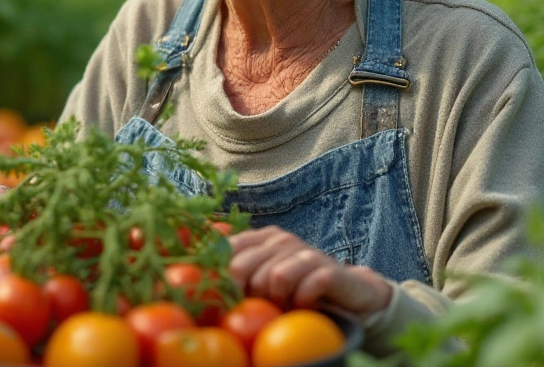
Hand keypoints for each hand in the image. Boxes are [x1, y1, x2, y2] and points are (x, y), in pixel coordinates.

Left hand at [228, 226, 392, 320]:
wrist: (349, 297)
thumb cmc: (296, 293)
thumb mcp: (261, 285)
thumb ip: (235, 279)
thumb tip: (195, 285)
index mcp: (260, 238)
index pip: (224, 249)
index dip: (218, 278)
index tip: (224, 299)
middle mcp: (281, 239)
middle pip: (241, 267)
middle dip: (246, 295)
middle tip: (263, 305)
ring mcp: (305, 252)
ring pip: (273, 278)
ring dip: (277, 301)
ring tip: (287, 304)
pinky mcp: (328, 270)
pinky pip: (304, 288)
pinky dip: (302, 303)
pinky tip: (307, 305)